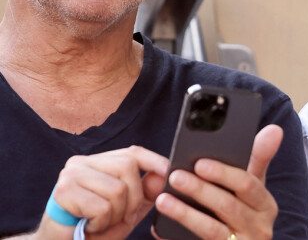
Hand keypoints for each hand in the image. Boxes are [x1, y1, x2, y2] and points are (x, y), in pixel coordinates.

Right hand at [35, 146, 167, 239]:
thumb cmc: (91, 231)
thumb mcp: (125, 212)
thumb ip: (145, 194)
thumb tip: (163, 174)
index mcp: (98, 162)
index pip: (132, 152)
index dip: (154, 161)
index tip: (169, 173)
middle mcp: (82, 162)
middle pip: (128, 167)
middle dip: (133, 199)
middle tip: (120, 217)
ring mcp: (71, 174)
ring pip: (117, 188)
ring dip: (116, 215)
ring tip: (100, 223)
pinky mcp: (63, 192)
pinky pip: (101, 206)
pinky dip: (101, 223)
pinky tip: (88, 227)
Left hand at [154, 124, 282, 239]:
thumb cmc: (244, 210)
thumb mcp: (254, 186)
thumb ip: (259, 157)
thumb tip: (275, 129)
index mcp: (266, 205)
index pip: (247, 184)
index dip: (222, 173)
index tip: (199, 162)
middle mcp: (259, 229)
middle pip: (227, 206)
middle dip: (200, 189)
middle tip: (175, 176)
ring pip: (211, 230)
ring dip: (185, 213)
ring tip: (163, 199)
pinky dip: (177, 236)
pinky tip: (160, 228)